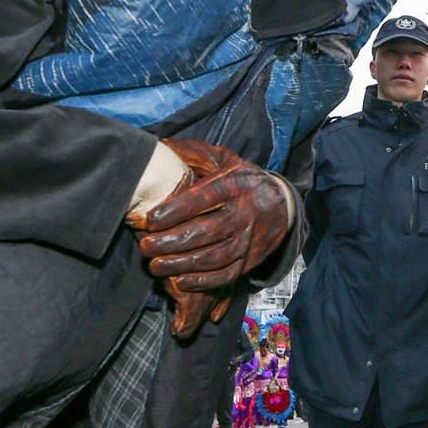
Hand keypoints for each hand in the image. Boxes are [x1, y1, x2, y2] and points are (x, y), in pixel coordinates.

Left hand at [134, 139, 293, 338]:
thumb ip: (195, 156)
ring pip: (214, 257)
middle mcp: (244, 213)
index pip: (204, 198)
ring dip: (182, 264)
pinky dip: (202, 281)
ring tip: (155, 265)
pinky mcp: (250, 260)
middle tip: (145, 246)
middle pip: (206, 231)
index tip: (150, 220)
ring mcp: (248, 239)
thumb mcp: (225, 160)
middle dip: (172, 242)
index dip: (175, 210)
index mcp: (234, 185)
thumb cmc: (242, 181)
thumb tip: (160, 147)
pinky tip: (180, 280)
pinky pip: (226, 275)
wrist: (282, 203)